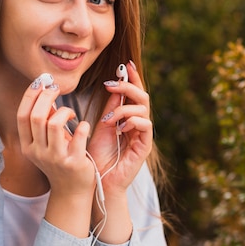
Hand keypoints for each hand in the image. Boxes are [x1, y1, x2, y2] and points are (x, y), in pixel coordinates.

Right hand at [16, 80, 94, 197]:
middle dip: (47, 97)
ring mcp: (55, 158)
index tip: (41, 82)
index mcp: (28, 146)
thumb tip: (45, 92)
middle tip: (56, 89)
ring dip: (64, 111)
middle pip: (37, 117)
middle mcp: (38, 152)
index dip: (30, 96)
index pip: (22, 115)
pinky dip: (82, 125)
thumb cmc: (60, 162)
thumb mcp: (46, 143)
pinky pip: (78, 136)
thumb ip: (44, 121)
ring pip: (54, 124)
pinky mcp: (73, 162)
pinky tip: (83, 126)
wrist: (71, 192)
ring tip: (70, 114)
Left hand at [87, 62, 152, 198]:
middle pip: (142, 96)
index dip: (132, 77)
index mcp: (128, 117)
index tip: (125, 64)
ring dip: (124, 108)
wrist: (99, 180)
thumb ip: (111, 108)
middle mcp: (138, 124)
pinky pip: (146, 125)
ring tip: (109, 118)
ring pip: (143, 108)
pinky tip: (119, 128)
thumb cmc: (98, 156)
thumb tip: (114, 85)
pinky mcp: (144, 146)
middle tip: (111, 84)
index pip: (134, 93)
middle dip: (128, 86)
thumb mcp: (102, 126)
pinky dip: (132, 121)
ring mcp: (143, 135)